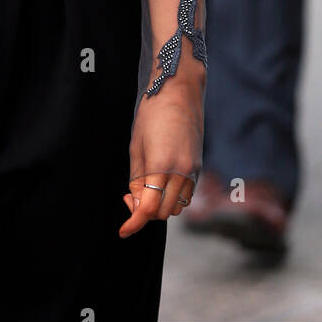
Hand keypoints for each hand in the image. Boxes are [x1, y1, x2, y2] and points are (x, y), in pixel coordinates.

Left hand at [119, 84, 202, 237]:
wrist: (179, 90)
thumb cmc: (151, 114)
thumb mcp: (136, 146)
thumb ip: (137, 180)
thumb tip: (136, 205)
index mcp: (161, 166)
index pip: (150, 209)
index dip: (135, 222)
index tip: (123, 231)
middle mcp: (182, 172)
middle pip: (164, 213)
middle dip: (146, 212)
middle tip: (131, 197)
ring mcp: (193, 170)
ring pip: (178, 206)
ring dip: (161, 206)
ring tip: (145, 188)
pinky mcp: (198, 166)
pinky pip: (186, 194)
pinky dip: (172, 197)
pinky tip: (160, 182)